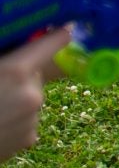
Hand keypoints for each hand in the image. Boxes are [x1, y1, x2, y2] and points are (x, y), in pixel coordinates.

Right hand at [0, 27, 68, 162]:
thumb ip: (5, 55)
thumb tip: (15, 51)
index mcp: (16, 72)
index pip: (52, 44)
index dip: (57, 35)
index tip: (64, 28)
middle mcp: (31, 94)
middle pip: (34, 74)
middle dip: (20, 74)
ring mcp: (32, 119)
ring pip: (29, 97)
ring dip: (15, 98)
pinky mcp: (29, 138)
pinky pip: (26, 119)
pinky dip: (14, 119)